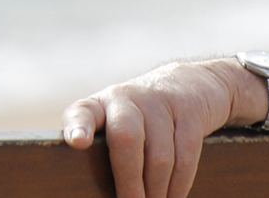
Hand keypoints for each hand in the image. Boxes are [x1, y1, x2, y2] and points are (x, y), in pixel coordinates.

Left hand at [61, 60, 261, 197]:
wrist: (188, 82)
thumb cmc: (141, 119)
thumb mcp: (116, 123)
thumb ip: (106, 153)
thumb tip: (104, 192)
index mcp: (99, 106)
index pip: (83, 113)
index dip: (79, 127)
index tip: (78, 142)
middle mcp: (126, 99)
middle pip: (126, 138)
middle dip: (129, 180)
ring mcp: (159, 102)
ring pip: (159, 155)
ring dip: (157, 190)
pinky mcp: (189, 111)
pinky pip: (185, 156)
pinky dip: (179, 185)